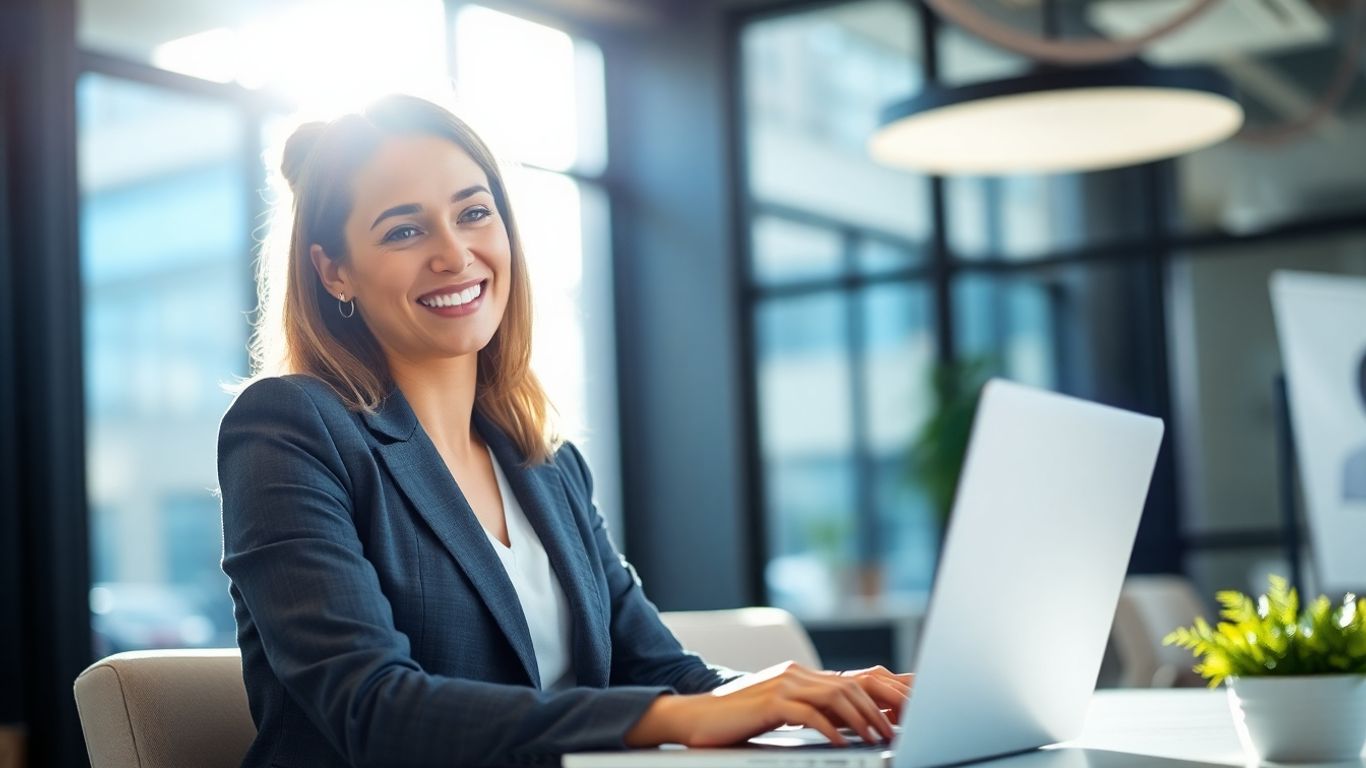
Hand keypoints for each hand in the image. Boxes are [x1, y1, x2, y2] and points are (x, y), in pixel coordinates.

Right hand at [624, 661, 912, 747]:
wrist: (696, 717)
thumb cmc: (738, 720)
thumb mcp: (782, 711)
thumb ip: (813, 710)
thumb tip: (849, 724)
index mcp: (802, 674)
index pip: (853, 678)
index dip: (885, 691)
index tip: (911, 709)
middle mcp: (797, 673)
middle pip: (853, 684)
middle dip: (883, 707)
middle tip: (900, 730)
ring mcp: (783, 684)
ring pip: (837, 696)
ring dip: (862, 720)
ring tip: (878, 739)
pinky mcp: (770, 702)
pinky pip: (809, 714)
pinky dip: (830, 730)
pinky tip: (840, 744)